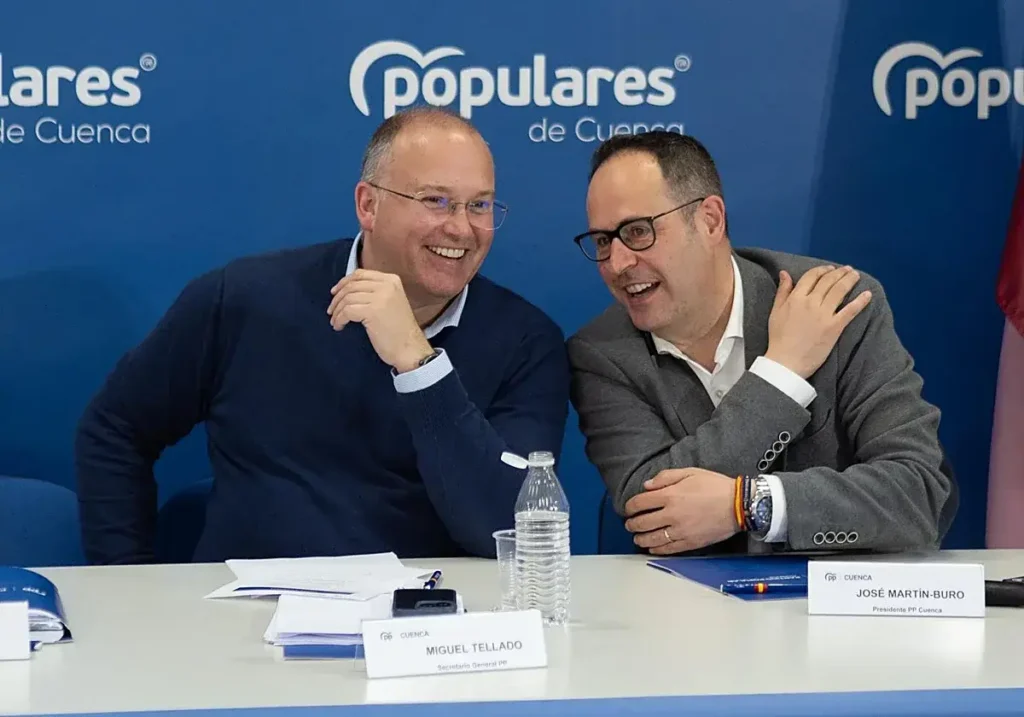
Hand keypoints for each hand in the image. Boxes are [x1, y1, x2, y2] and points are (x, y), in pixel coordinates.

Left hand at [327, 269, 433, 371]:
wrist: (410, 349)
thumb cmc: (399, 330)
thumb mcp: (390, 302)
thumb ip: (375, 292)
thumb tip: (346, 290)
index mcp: (392, 280)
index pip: (360, 274)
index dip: (343, 282)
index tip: (335, 293)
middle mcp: (387, 285)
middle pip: (351, 285)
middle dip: (337, 298)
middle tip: (332, 311)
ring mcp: (380, 297)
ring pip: (347, 298)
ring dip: (337, 311)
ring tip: (336, 321)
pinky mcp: (372, 311)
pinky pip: (347, 311)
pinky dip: (339, 319)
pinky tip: (339, 327)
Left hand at [623, 468, 738, 554]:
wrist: (738, 505)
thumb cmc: (716, 486)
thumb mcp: (690, 472)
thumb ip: (665, 477)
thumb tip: (647, 485)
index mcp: (670, 495)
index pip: (639, 503)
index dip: (629, 507)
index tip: (628, 509)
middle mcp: (672, 514)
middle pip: (642, 523)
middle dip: (632, 524)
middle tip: (629, 524)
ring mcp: (680, 531)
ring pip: (652, 539)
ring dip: (640, 539)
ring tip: (637, 537)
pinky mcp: (690, 543)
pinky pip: (668, 549)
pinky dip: (656, 549)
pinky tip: (652, 547)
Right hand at [763, 264, 871, 378]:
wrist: (786, 362)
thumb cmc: (778, 339)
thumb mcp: (775, 312)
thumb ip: (782, 292)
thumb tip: (785, 273)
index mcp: (796, 298)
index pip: (812, 276)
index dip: (823, 270)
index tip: (830, 269)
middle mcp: (811, 302)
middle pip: (828, 281)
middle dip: (839, 273)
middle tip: (847, 270)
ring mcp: (824, 315)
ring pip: (840, 291)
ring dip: (850, 280)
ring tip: (856, 275)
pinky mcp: (835, 327)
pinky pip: (850, 310)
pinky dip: (860, 301)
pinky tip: (868, 294)